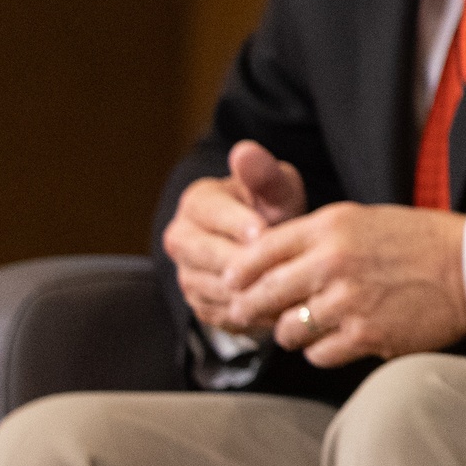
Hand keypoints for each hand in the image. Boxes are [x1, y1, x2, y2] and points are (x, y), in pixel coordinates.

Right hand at [163, 141, 307, 334]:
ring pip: (214, 288)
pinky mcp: (198, 304)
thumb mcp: (275, 186)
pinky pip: (221, 313)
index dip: (237, 224)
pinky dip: (250, 311)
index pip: (210, 214)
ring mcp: (186, 274)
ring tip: (284, 285)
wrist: (266, 243)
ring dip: (249, 289)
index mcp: (196, 203)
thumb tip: (244, 151)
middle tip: (280, 266)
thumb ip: (263, 172)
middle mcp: (181, 239)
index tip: (263, 231)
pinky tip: (279, 305)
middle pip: (207, 256)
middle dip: (245, 261)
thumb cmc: (272, 206)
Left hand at [221, 202, 465, 366]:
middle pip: (261, 295)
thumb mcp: (361, 220)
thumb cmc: (418, 240)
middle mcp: (333, 262)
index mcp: (330, 227)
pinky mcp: (366, 335)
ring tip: (310, 324)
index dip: (237, 273)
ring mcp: (348, 301)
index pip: (258, 252)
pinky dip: (322, 350)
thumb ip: (314, 238)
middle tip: (250, 316)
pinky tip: (339, 337)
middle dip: (250, 310)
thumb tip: (265, 263)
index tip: (232, 285)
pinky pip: (318, 354)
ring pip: (286, 331)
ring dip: (291, 332)